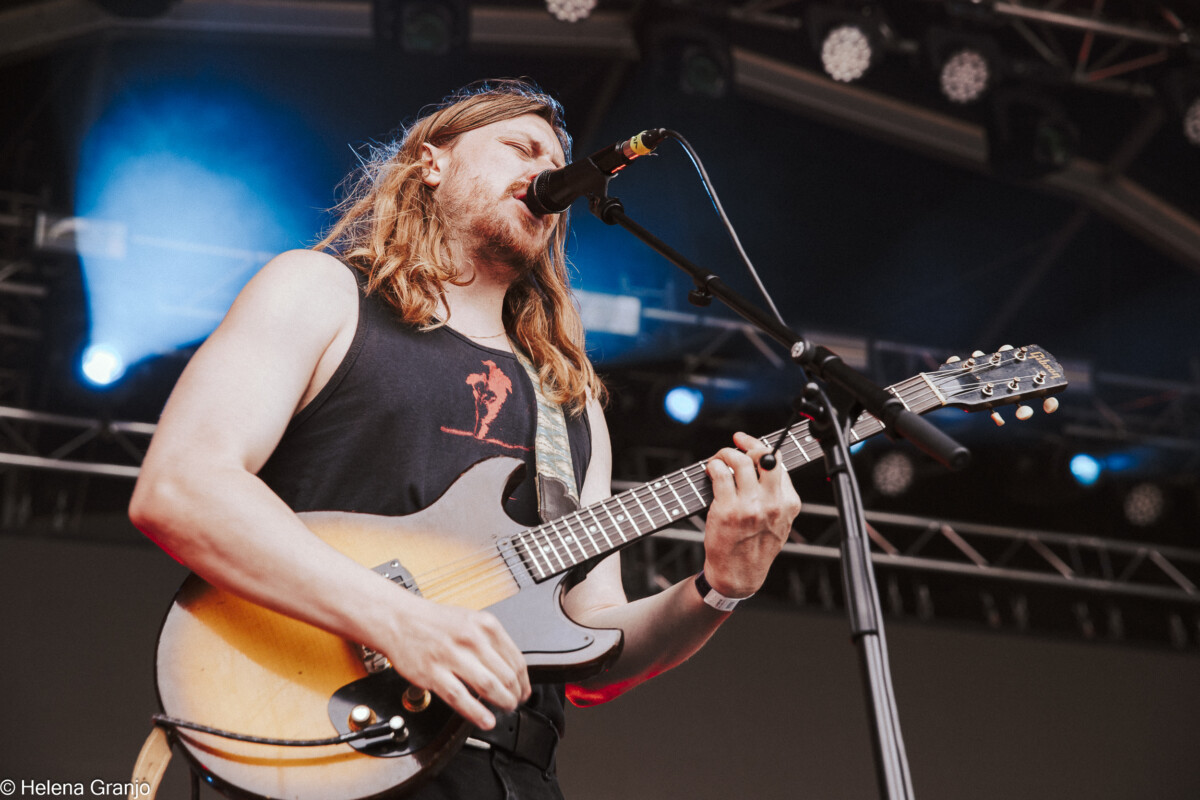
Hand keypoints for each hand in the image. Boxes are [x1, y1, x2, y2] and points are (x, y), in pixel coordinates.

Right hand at [380, 595, 530, 729]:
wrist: (398, 619)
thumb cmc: (433, 621)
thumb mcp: (470, 620)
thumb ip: (490, 641)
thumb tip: (510, 668)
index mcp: (484, 625)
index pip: (516, 659)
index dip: (524, 681)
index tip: (524, 690)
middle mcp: (471, 639)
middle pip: (506, 675)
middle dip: (516, 695)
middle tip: (515, 703)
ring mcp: (451, 656)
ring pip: (488, 686)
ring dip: (502, 703)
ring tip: (505, 709)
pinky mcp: (433, 673)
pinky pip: (460, 698)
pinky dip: (477, 713)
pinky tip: (486, 720)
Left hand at [702, 431, 801, 598]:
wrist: (739, 575)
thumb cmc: (756, 547)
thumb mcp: (780, 522)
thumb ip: (776, 494)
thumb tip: (762, 461)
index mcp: (789, 503)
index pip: (778, 462)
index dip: (759, 444)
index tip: (744, 440)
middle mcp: (772, 502)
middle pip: (763, 455)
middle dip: (745, 445)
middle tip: (732, 450)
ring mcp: (750, 506)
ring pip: (739, 461)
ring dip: (724, 454)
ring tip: (718, 460)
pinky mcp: (727, 510)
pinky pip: (719, 474)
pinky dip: (712, 466)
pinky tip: (710, 471)